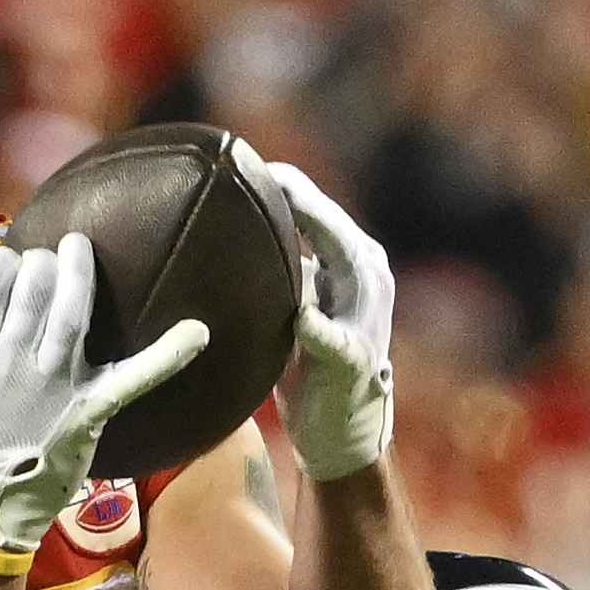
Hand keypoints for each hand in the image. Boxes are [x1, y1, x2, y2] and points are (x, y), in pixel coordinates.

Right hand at [0, 236, 205, 561]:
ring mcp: (52, 384)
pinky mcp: (88, 410)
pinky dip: (168, 355)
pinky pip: (132, 378)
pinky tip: (199, 331)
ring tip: (81, 249)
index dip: (2, 262)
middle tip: (47, 262)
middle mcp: (12, 359)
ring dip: (80, 273)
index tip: (7, 267)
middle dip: (42, 264)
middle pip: (34, 286)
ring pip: (73, 310)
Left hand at [245, 152, 394, 481]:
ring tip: (278, 210)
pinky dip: (317, 326)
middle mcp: (369, 278)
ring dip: (316, 235)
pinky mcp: (356, 360)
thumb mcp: (291, 304)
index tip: (242, 159)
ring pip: (346, 264)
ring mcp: (368, 317)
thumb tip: (221, 230)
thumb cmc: (307, 362)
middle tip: (255, 172)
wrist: (338, 431)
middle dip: (298, 198)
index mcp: (352, 261)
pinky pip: (335, 339)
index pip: (318, 210)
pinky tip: (299, 316)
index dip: (284, 183)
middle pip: (333, 226)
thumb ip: (274, 266)